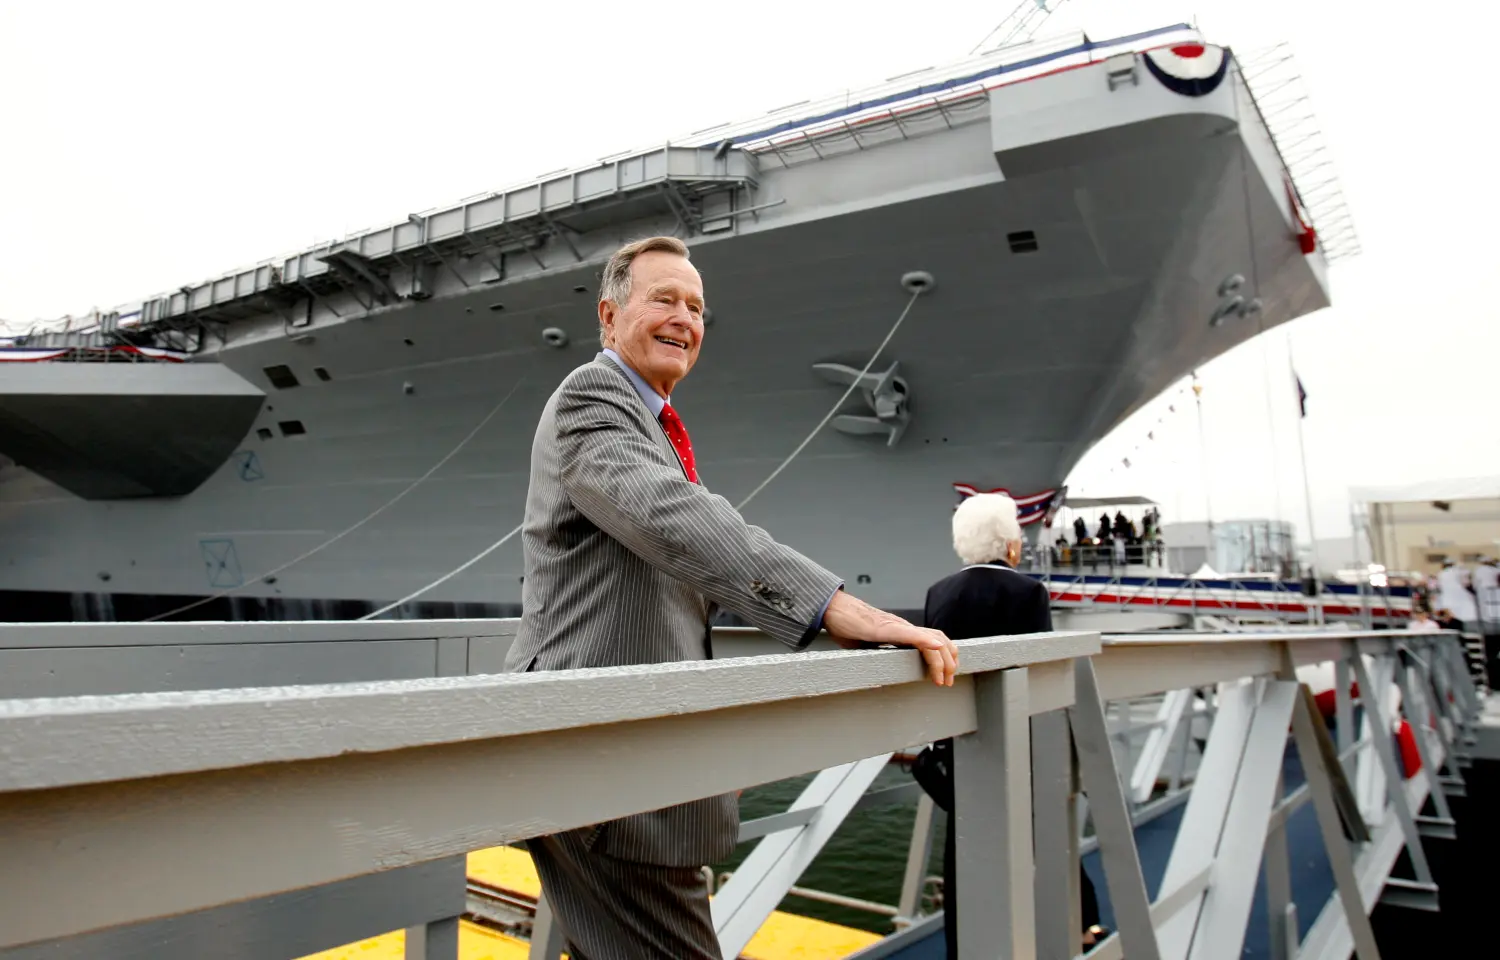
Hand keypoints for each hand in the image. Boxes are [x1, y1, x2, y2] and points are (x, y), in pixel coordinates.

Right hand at [822, 590, 957, 685]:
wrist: (831, 608)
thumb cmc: (846, 625)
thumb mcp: (867, 646)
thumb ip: (878, 655)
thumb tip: (878, 672)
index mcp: (901, 633)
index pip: (933, 641)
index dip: (944, 659)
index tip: (943, 678)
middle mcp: (903, 627)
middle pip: (938, 640)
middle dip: (949, 663)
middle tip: (947, 682)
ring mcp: (896, 626)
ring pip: (930, 638)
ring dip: (941, 660)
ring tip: (942, 677)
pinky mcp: (885, 628)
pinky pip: (911, 634)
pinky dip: (926, 640)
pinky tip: (936, 647)